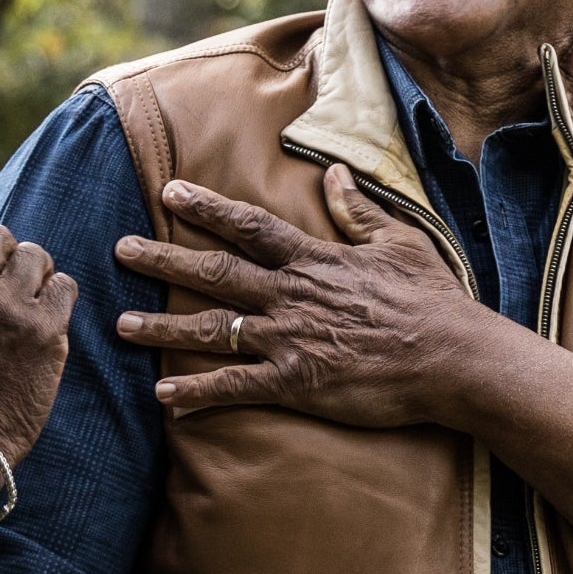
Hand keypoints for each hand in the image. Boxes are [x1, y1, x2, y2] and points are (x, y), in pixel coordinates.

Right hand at [0, 214, 74, 460]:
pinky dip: (57, 296)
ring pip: (36, 254)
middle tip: (4, 285)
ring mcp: (9, 309)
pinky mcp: (46, 331)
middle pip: (0, 235)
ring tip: (25, 301)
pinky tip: (45, 317)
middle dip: (4, 255)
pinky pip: (65, 284)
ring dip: (33, 273)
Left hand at [112, 168, 502, 429]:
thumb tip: (334, 175)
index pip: (249, 226)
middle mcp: (292, 295)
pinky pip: (235, 387)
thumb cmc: (432, 300)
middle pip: (215, 273)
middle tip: (120, 249)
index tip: (169, 193)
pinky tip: (163, 398)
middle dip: (163, 261)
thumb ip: (359, 211)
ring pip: (213, 330)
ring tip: (122, 327)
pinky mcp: (297, 383)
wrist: (452, 357)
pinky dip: (197, 394)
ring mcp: (290, 339)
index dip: (206, 208)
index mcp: (314, 260)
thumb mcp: (399, 242)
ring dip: (164, 329)